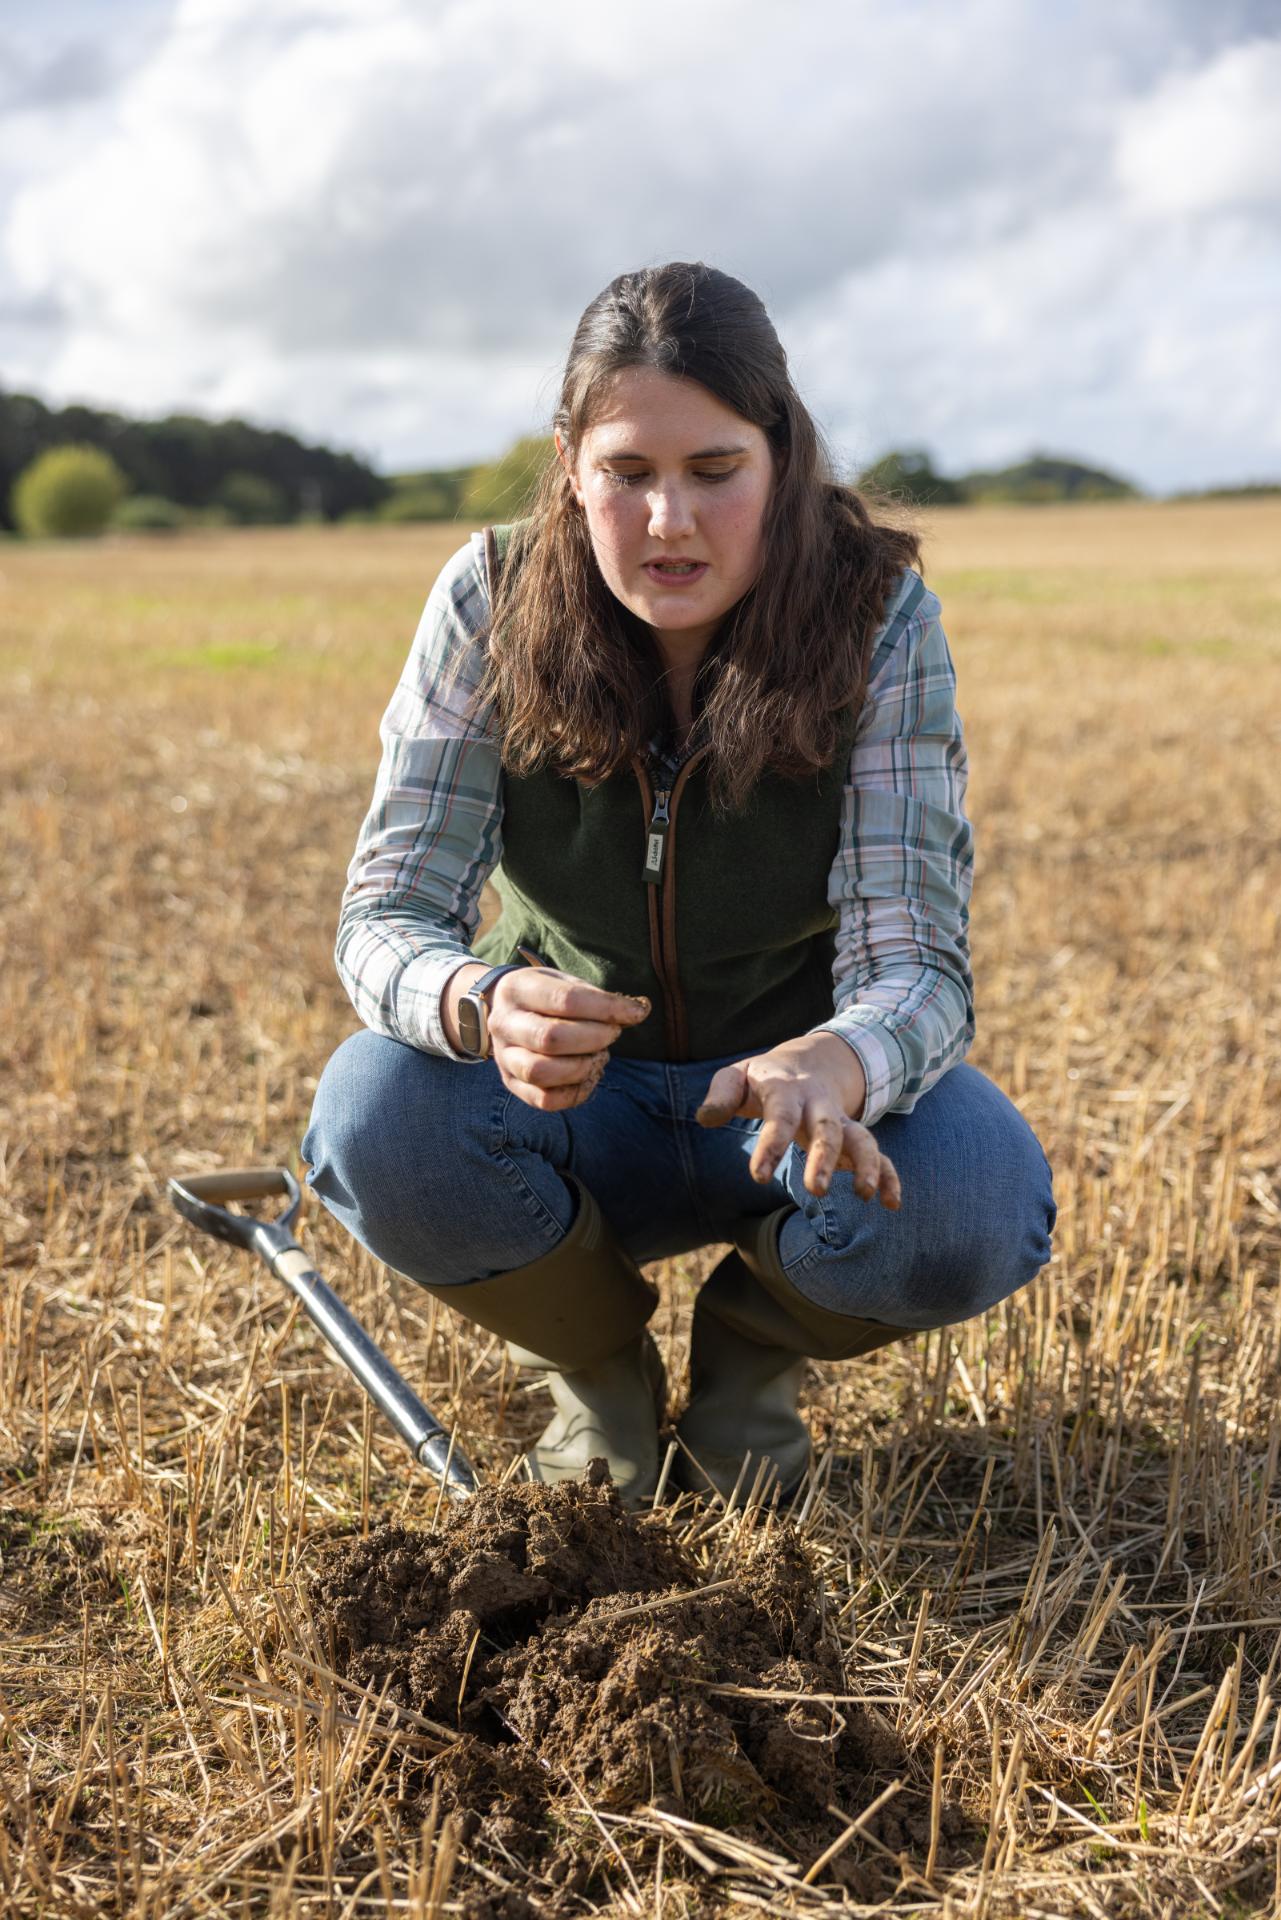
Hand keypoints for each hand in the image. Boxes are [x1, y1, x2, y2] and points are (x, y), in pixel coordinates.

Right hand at [484, 966, 649, 1110]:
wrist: (501, 1010)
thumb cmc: (544, 996)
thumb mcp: (565, 983)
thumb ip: (598, 998)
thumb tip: (638, 1012)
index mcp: (517, 989)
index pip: (565, 999)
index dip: (607, 1008)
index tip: (635, 1013)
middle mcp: (504, 1023)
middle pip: (550, 1038)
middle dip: (595, 1038)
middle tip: (611, 1034)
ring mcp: (504, 1056)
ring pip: (541, 1072)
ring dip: (582, 1067)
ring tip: (598, 1056)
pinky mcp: (511, 1083)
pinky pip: (544, 1100)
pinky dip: (575, 1093)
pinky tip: (589, 1076)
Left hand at [695, 1032, 900, 1206]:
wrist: (808, 1062)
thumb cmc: (763, 1078)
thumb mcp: (737, 1077)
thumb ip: (721, 1095)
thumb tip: (706, 1118)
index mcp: (786, 1090)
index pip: (780, 1117)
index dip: (771, 1145)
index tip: (758, 1176)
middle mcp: (818, 1105)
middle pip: (827, 1128)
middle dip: (825, 1157)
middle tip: (817, 1190)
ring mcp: (840, 1121)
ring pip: (861, 1138)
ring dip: (868, 1164)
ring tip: (866, 1195)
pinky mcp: (853, 1137)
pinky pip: (879, 1153)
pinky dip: (890, 1175)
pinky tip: (893, 1203)